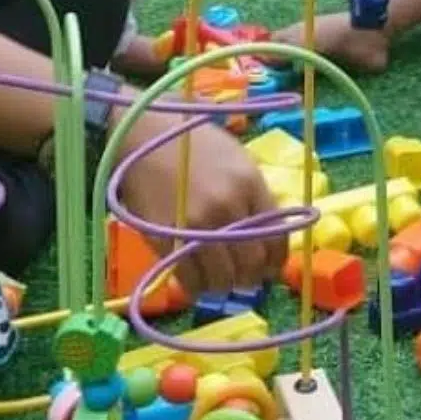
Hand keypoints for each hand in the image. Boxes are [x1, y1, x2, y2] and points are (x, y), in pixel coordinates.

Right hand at [121, 120, 286, 295]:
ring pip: (223, 278)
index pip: (276, 239)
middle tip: (242, 277)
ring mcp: (196, 225)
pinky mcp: (167, 239)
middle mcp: (227, 206)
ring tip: (218, 278)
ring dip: (223, 284)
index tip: (268, 268)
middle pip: (251, 263)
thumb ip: (254, 196)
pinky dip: (197, 287)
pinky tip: (196, 280)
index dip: (275, 262)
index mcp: (249, 184)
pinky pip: (190, 280)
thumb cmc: (193, 142)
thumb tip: (267, 236)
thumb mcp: (237, 158)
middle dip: (250, 277)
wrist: (145, 132)